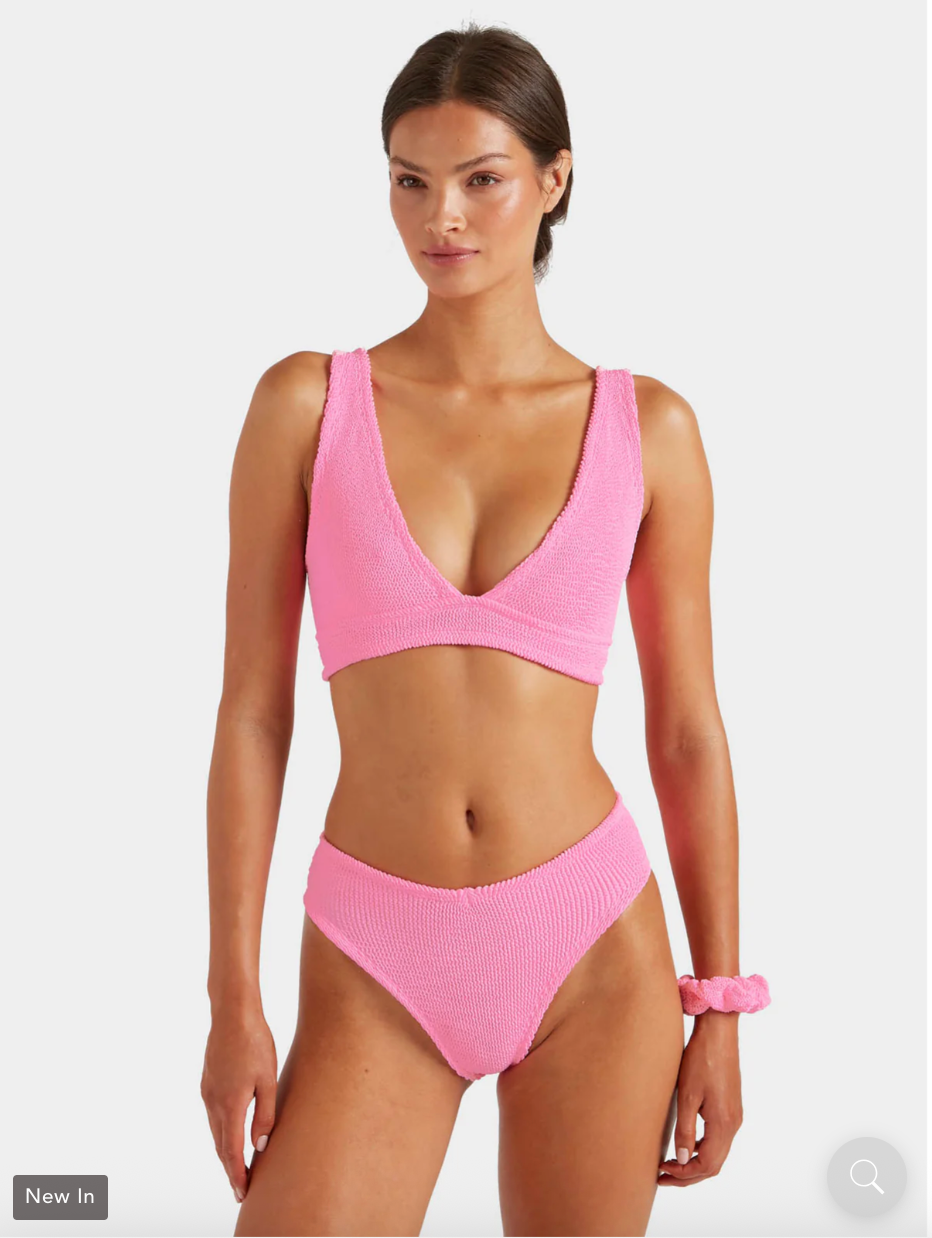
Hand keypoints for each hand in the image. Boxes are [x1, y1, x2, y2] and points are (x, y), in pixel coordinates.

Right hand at [201, 1005, 277, 1204]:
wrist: (232, 1013)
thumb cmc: (256, 1043)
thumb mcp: (268, 1079)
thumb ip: (265, 1115)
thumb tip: (259, 1146)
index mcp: (230, 1104)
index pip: (231, 1152)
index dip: (236, 1175)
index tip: (241, 1193)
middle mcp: (213, 1103)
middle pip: (220, 1146)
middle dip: (230, 1168)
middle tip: (240, 1189)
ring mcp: (207, 1092)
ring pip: (215, 1131)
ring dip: (224, 1150)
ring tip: (237, 1166)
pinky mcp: (206, 1082)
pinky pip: (213, 1115)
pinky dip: (221, 1131)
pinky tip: (230, 1132)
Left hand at [658, 1011, 742, 1185]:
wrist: (718, 1033)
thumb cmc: (701, 1060)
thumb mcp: (687, 1096)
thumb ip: (685, 1131)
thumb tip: (682, 1160)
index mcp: (724, 1124)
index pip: (706, 1165)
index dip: (684, 1174)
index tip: (662, 1172)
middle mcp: (733, 1124)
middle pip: (713, 1164)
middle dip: (688, 1174)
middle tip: (662, 1176)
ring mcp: (734, 1116)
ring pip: (717, 1153)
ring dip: (694, 1162)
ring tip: (670, 1163)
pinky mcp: (730, 1107)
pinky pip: (718, 1139)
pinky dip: (702, 1148)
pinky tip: (685, 1143)